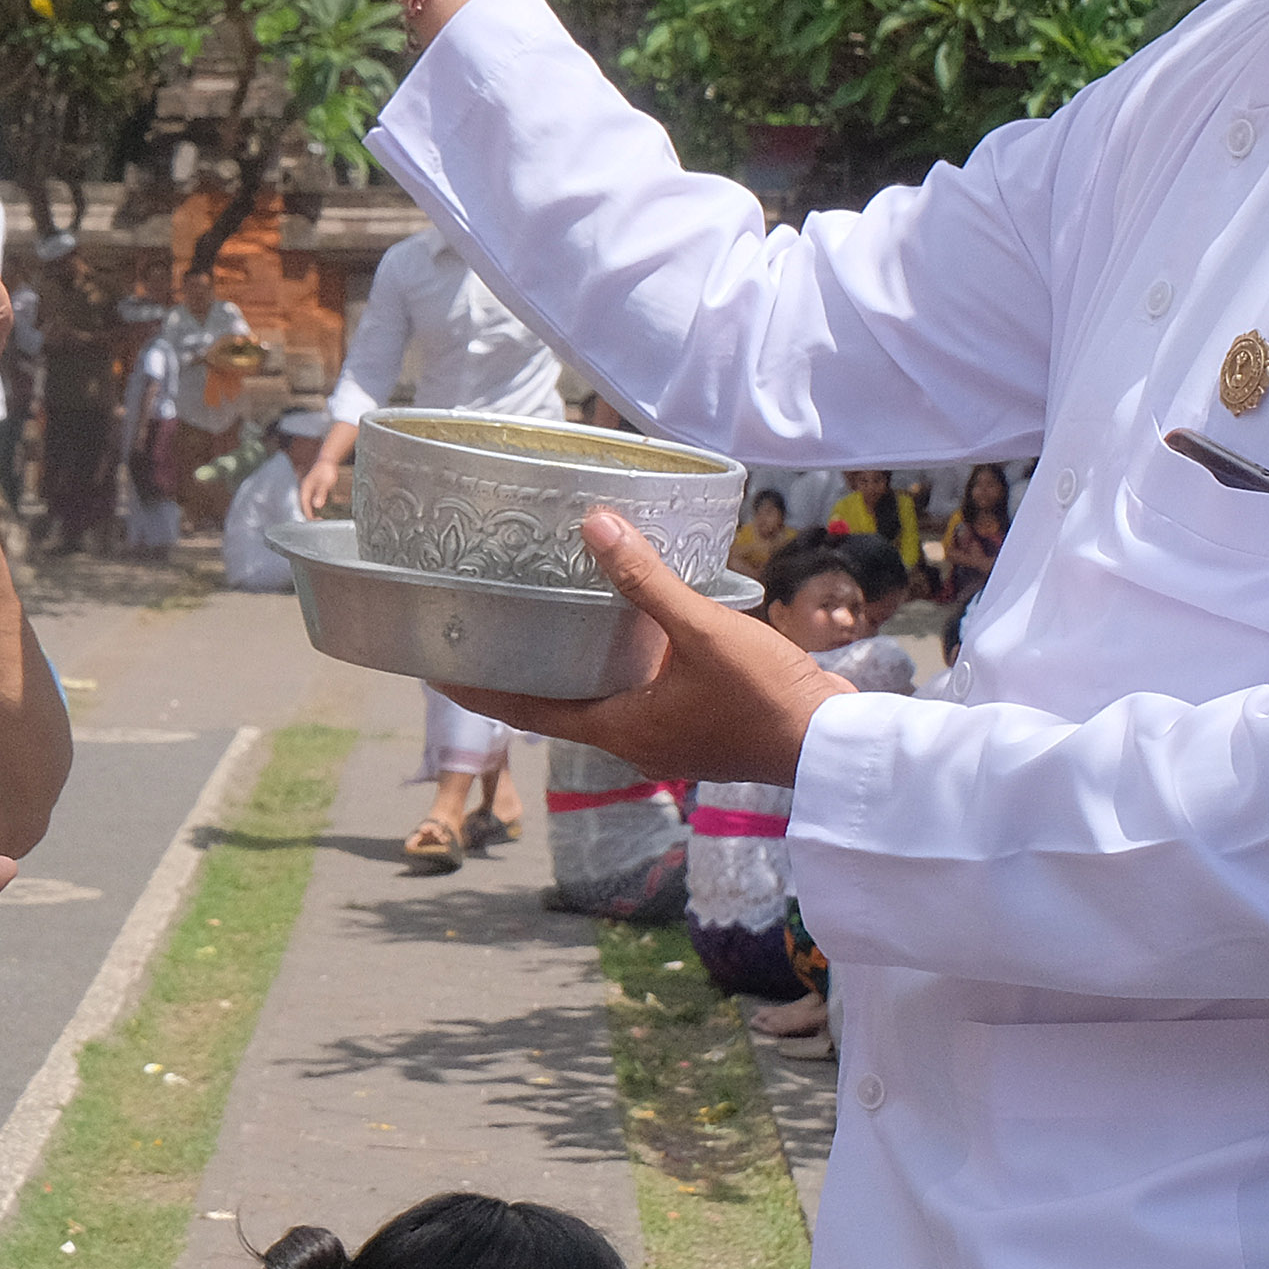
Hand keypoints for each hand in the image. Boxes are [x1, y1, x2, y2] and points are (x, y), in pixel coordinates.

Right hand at [295, 424, 356, 520]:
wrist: (327, 460)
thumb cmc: (326, 470)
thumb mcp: (325, 482)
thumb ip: (321, 493)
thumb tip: (317, 505)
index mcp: (305, 490)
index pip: (304, 507)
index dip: (310, 516)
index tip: (319, 521)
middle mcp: (304, 491)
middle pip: (303, 508)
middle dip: (310, 517)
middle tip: (320, 523)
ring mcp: (307, 491)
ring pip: (306, 506)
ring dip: (311, 514)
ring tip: (320, 520)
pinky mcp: (312, 491)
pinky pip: (310, 503)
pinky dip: (314, 510)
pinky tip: (321, 513)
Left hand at [436, 508, 851, 785]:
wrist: (835, 746)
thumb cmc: (766, 700)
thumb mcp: (703, 631)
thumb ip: (648, 581)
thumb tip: (595, 522)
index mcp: (617, 729)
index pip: (525, 709)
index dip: (477, 689)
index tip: (434, 667)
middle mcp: (631, 739)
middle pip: (554, 702)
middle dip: (517, 669)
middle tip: (482, 627)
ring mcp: (664, 734)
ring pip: (597, 695)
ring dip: (568, 662)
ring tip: (539, 616)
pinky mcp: (694, 722)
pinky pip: (636, 689)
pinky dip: (615, 660)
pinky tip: (623, 621)